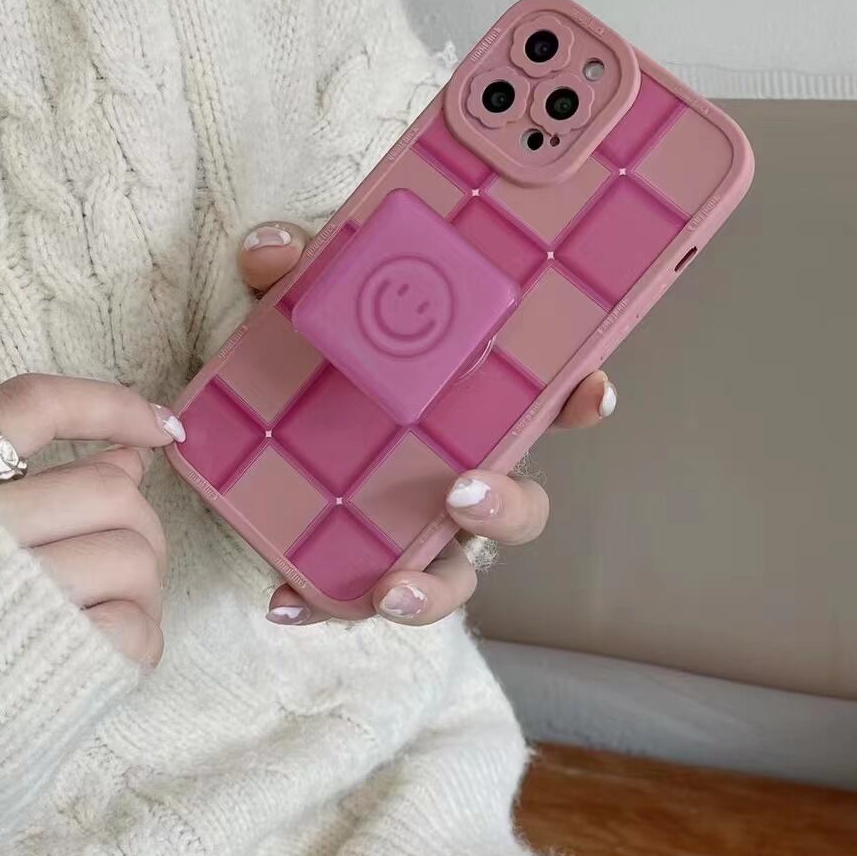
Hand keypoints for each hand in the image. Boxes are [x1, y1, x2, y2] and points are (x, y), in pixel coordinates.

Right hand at [0, 376, 184, 665]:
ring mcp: (11, 597)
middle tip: (125, 550)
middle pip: (109, 491)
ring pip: (134, 557)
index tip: (161, 428)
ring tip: (106, 606)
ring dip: (141, 584)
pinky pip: (134, 626)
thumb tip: (129, 456)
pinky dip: (136, 636)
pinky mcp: (48, 662)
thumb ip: (28, 487)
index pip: (33, 405)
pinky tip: (104, 646)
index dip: (110, 406)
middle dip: (138, 521)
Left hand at [239, 222, 617, 626]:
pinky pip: (358, 595)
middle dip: (507, 507)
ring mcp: (418, 526)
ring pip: (455, 572)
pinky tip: (286, 600)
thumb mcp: (309, 308)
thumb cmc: (322, 358)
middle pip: (520, 506)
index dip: (583, 401)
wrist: (263, 414)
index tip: (593, 391)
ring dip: (433, 589)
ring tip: (391, 589)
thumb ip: (295, 275)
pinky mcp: (363, 559)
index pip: (548, 404)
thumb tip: (272, 251)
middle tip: (464, 493)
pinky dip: (327, 604)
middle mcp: (462, 472)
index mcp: (471, 410)